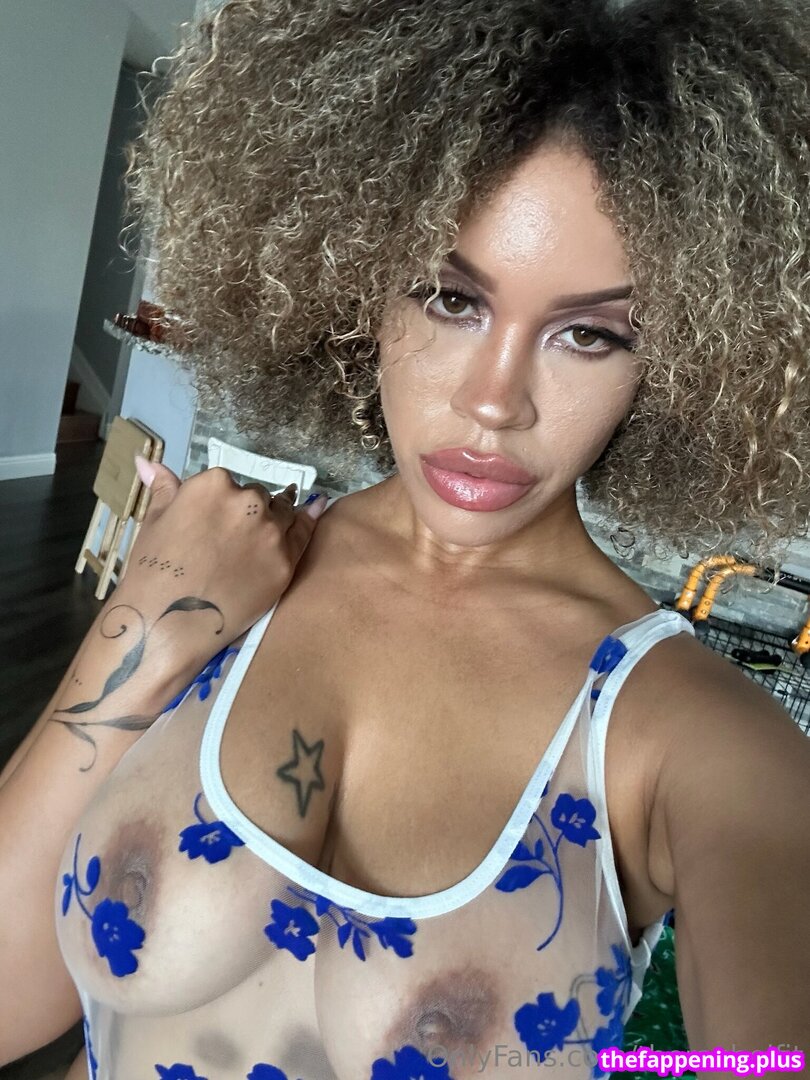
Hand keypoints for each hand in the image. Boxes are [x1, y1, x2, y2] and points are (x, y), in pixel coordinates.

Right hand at [116, 458, 328, 654]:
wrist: (168, 623)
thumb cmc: (152, 572)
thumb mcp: (153, 522)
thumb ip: (163, 488)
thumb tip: (148, 462)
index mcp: (213, 484)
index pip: (227, 483)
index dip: (221, 504)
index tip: (213, 523)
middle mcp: (248, 501)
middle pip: (257, 497)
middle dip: (247, 513)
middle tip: (231, 541)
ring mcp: (271, 532)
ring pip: (282, 512)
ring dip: (276, 518)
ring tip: (266, 532)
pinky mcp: (287, 561)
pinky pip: (304, 532)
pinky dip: (309, 520)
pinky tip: (317, 507)